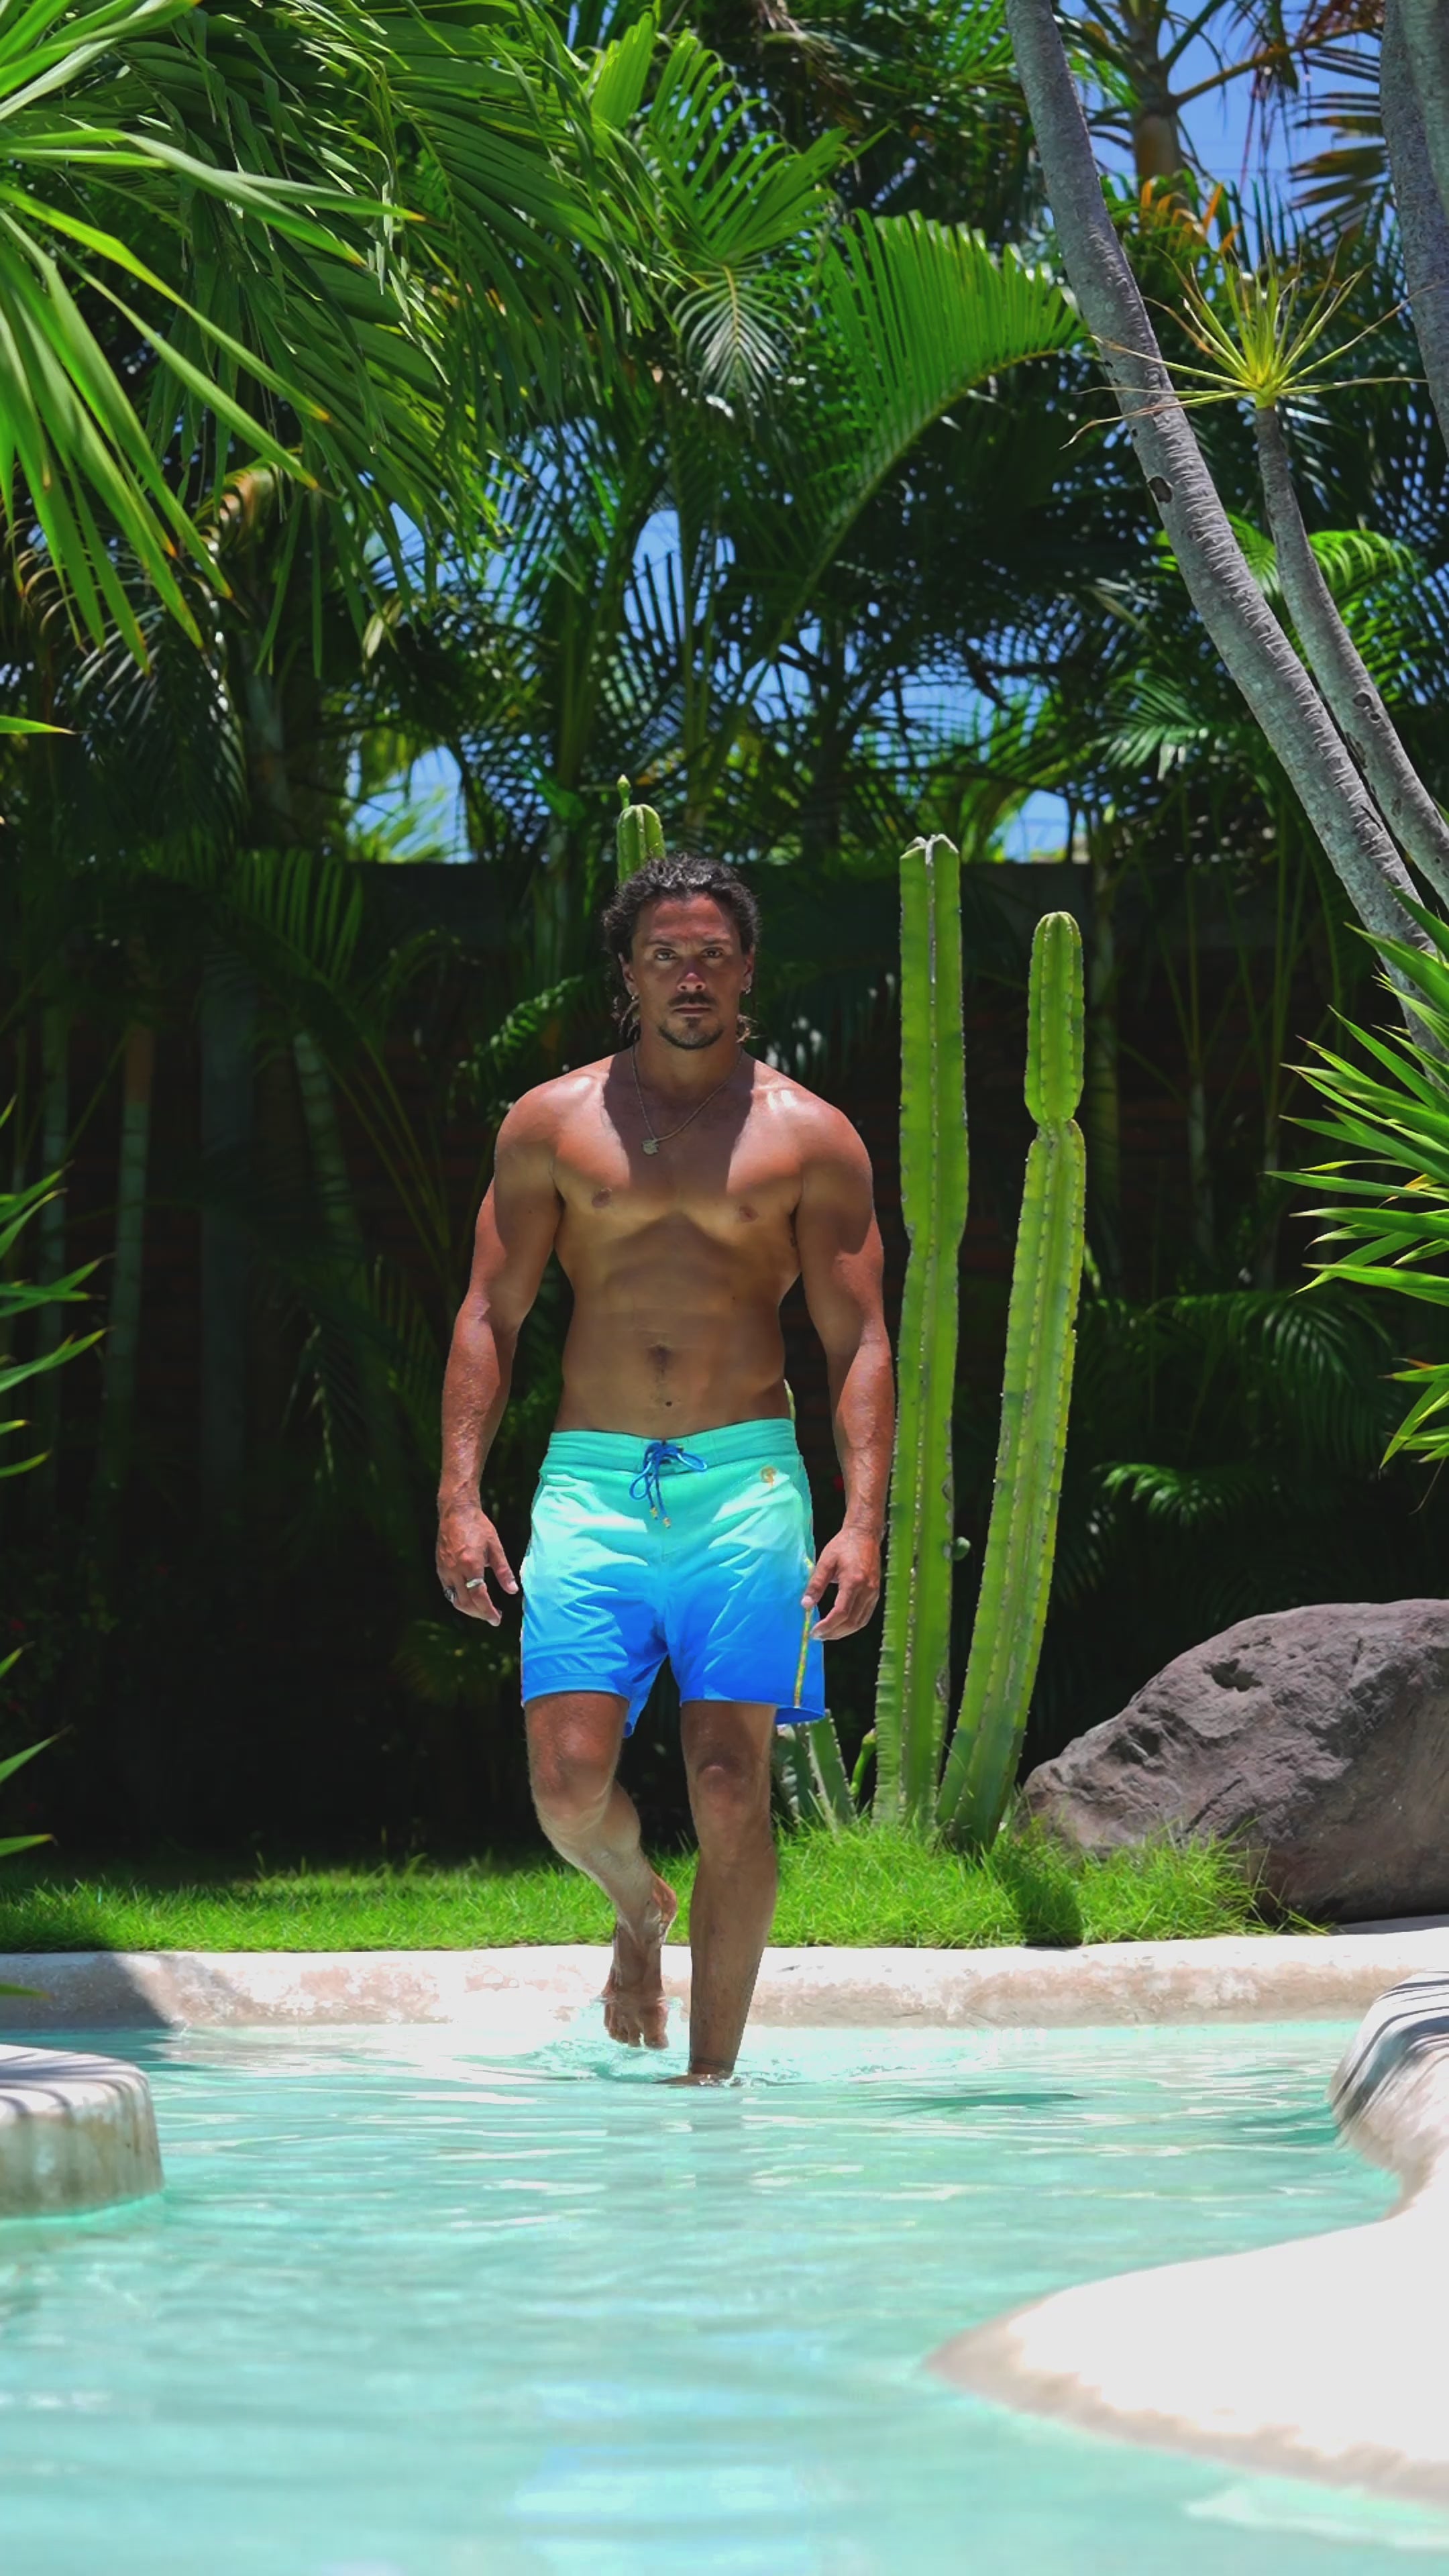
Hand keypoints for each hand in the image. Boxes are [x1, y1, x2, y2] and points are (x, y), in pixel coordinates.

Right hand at [436, 1503, 517, 1626]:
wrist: (456, 1512)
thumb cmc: (478, 1526)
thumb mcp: (495, 1547)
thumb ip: (504, 1571)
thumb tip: (513, 1591)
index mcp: (471, 1565)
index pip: (479, 1597)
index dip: (488, 1611)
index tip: (497, 1619)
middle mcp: (455, 1570)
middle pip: (466, 1603)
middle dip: (480, 1614)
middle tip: (492, 1617)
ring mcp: (445, 1570)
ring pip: (455, 1600)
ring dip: (469, 1609)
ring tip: (483, 1610)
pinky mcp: (440, 1568)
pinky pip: (448, 1591)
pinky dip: (459, 1599)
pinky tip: (470, 1598)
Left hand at [803, 1527, 880, 1641]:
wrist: (864, 1535)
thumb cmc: (843, 1545)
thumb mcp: (825, 1562)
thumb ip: (815, 1584)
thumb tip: (805, 1605)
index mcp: (854, 1581)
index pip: (841, 1612)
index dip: (827, 1626)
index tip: (814, 1632)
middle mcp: (867, 1590)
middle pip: (852, 1622)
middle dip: (833, 1633)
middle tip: (818, 1636)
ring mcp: (874, 1593)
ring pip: (860, 1622)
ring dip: (843, 1632)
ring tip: (827, 1634)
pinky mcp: (875, 1594)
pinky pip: (865, 1616)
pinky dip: (852, 1625)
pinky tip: (840, 1625)